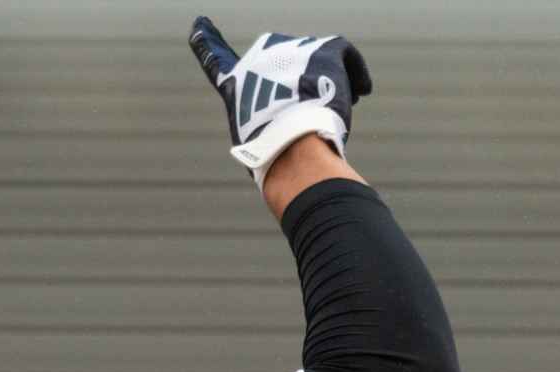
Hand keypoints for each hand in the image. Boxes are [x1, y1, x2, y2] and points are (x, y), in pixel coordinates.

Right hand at [187, 17, 371, 188]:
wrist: (295, 152)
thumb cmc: (279, 159)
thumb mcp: (258, 145)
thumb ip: (266, 128)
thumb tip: (288, 138)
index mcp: (235, 85)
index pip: (215, 60)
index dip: (206, 43)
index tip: (199, 24)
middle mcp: (258, 59)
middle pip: (286, 65)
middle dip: (301, 84)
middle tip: (314, 110)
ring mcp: (291, 50)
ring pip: (318, 63)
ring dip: (329, 85)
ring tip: (333, 111)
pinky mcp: (323, 48)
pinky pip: (345, 56)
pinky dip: (355, 75)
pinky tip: (360, 93)